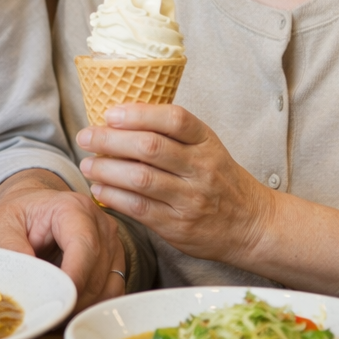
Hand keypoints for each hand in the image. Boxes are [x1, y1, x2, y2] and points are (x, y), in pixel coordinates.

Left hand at [0, 169, 125, 310]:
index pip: (84, 246)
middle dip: (73, 299)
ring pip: (108, 286)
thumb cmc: (16, 215)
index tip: (57, 303)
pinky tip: (69, 309)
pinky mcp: (113, 260)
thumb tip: (28, 280)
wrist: (28, 208)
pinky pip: (112, 290)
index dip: (74, 278)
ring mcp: (110, 242)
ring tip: (55, 313)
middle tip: (47, 316)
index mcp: (72, 208)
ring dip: (84, 306)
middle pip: (97, 271)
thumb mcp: (0, 225)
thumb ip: (11, 248)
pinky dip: (93, 306)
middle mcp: (99, 223)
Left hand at [76, 103, 273, 268]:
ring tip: (87, 165)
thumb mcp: (207, 147)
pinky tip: (99, 189)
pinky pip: (139, 208)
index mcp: (207, 142)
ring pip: (141, 178)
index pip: (175, 119)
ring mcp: (190, 198)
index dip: (139, 113)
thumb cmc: (220, 180)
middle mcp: (201, 168)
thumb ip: (173, 134)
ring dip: (106, 169)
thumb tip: (121, 117)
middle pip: (150, 147)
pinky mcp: (178, 225)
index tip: (110, 113)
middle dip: (110, 140)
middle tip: (86, 136)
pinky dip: (114, 196)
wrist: (252, 224)